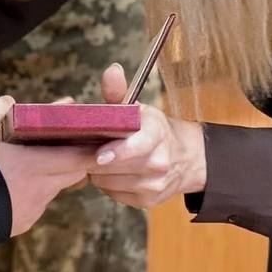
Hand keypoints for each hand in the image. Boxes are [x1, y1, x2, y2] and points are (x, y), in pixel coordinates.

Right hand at [0, 95, 95, 235]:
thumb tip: (10, 101)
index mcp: (33, 166)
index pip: (80, 158)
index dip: (93, 148)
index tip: (101, 136)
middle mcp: (40, 190)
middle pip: (74, 174)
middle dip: (75, 157)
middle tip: (68, 140)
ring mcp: (33, 210)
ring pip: (56, 187)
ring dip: (54, 173)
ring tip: (36, 158)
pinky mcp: (23, 223)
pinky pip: (40, 201)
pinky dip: (37, 189)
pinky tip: (17, 181)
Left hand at [88, 63, 205, 207]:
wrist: (184, 157)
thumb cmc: (151, 129)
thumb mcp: (138, 108)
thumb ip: (119, 91)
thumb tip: (112, 70)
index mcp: (157, 133)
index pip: (138, 146)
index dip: (117, 152)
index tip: (99, 154)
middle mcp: (159, 162)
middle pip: (116, 167)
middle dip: (95, 158)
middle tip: (86, 147)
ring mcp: (155, 184)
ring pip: (111, 182)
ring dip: (99, 172)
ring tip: (100, 157)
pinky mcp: (148, 200)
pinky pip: (114, 194)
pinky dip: (107, 184)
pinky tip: (111, 172)